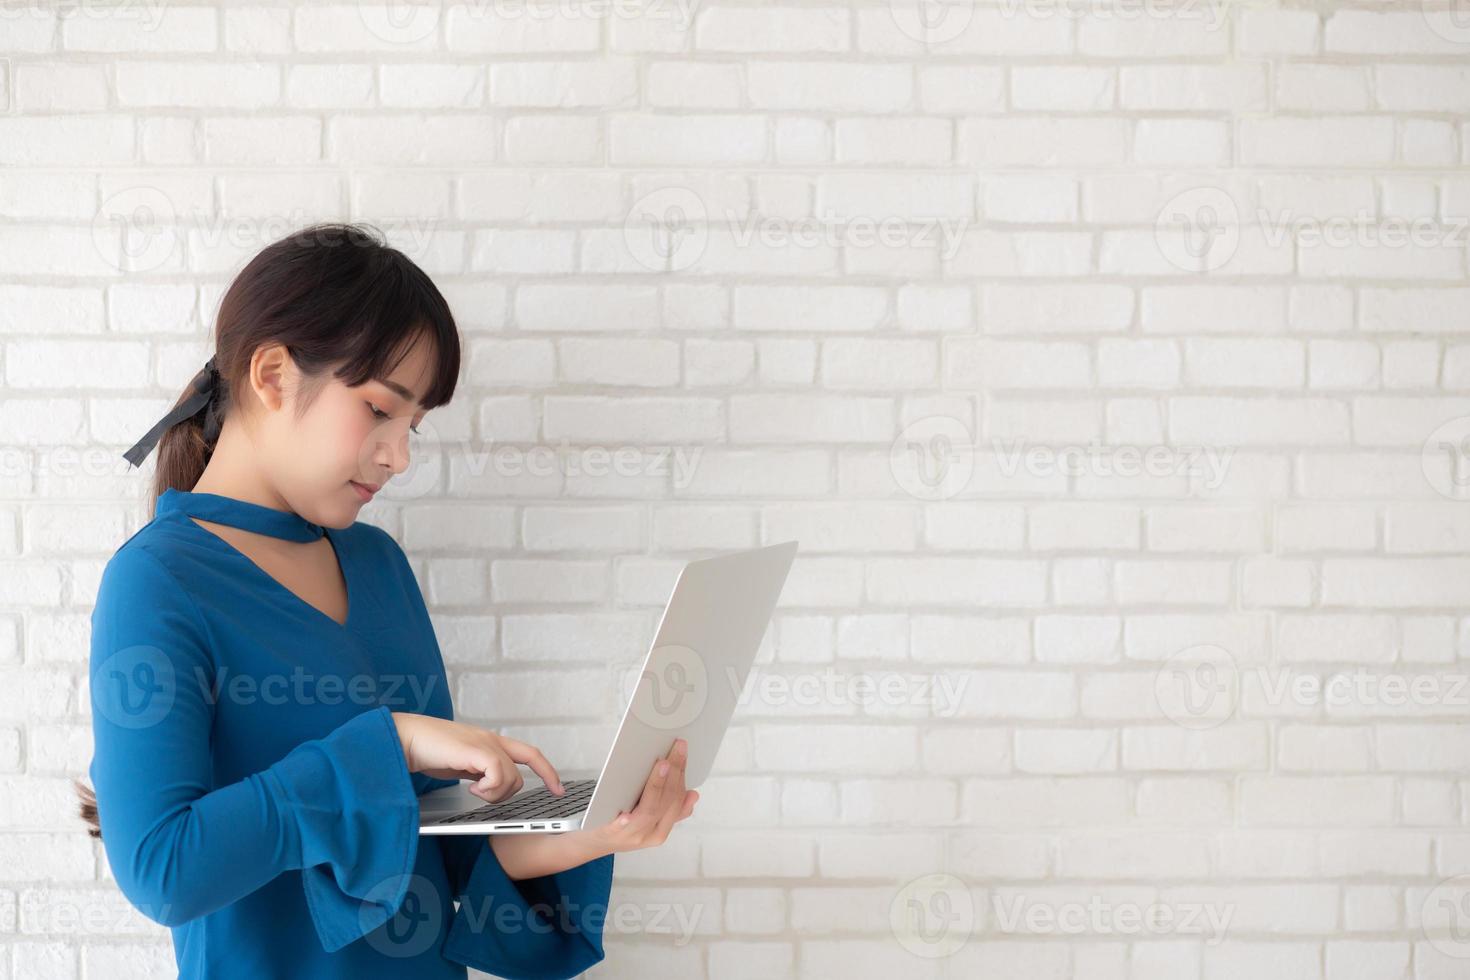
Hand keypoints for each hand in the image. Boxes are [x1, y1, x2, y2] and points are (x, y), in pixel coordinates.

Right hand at [390, 711, 562, 804]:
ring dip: (496, 793)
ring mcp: (485, 744)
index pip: (530, 754)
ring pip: (512, 778)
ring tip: (474, 790)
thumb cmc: (429, 752)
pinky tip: (473, 788)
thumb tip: (488, 789)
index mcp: (490, 742)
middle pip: (523, 771)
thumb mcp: (461, 765)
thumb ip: (478, 772)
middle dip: (514, 791)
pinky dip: (489, 788)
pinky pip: (499, 774)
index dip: (547, 771)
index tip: (558, 790)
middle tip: (494, 796)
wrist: (406, 739)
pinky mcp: (475, 750)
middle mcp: (492, 740)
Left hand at [580, 737, 697, 854]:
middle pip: (667, 803)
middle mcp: (649, 835)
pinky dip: (627, 820)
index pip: (678, 800)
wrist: (592, 845)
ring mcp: (631, 835)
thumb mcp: (649, 824)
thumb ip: (671, 811)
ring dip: (658, 785)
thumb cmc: (620, 828)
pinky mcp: (611, 834)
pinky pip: (621, 827)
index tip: (683, 752)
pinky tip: (628, 813)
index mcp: (661, 831)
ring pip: (650, 810)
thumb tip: (693, 795)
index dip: (682, 775)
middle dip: (674, 773)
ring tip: (663, 765)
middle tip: (675, 750)